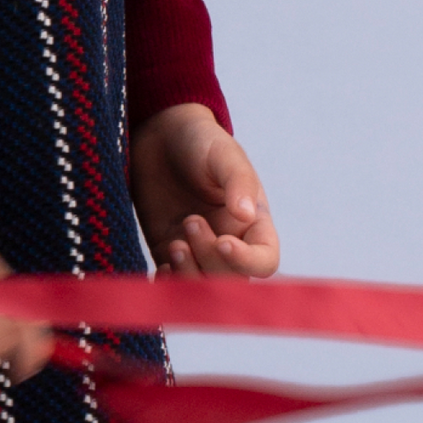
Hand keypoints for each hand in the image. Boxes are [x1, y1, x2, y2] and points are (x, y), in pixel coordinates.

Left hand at [129, 102, 278, 279]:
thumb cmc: (200, 141)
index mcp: (253, 223)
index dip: (246, 261)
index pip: (263, 260)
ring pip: (201, 287)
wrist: (159, 134)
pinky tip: (159, 270)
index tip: (223, 241)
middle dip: (210, 260)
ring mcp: (196, 250)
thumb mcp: (223, 154)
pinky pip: (171, 283)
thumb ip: (237, 182)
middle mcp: (228, 242)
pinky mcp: (166, 250)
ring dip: (188, 276)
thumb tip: (246, 216)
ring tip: (174, 244)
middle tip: (190, 222)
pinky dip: (166, 285)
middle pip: (231, 280)